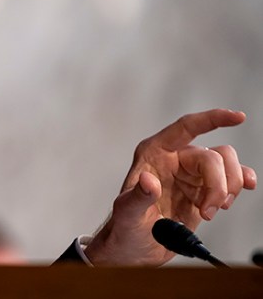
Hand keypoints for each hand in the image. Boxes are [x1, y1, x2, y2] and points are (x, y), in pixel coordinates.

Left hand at [84, 109, 256, 265]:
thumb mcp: (126, 214)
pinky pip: (231, 179)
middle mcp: (174, 159)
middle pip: (213, 157)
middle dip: (218, 184)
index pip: (186, 127)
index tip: (237, 117)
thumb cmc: (124, 228)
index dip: (212, 119)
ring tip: (212, 211)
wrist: (135, 249)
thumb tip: (149, 182)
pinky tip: (236, 195)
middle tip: (208, 211)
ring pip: (226, 166)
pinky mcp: (203, 191)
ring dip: (228, 189)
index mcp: (153, 154)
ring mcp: (191, 175)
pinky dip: (240, 185)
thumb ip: (137, 197)